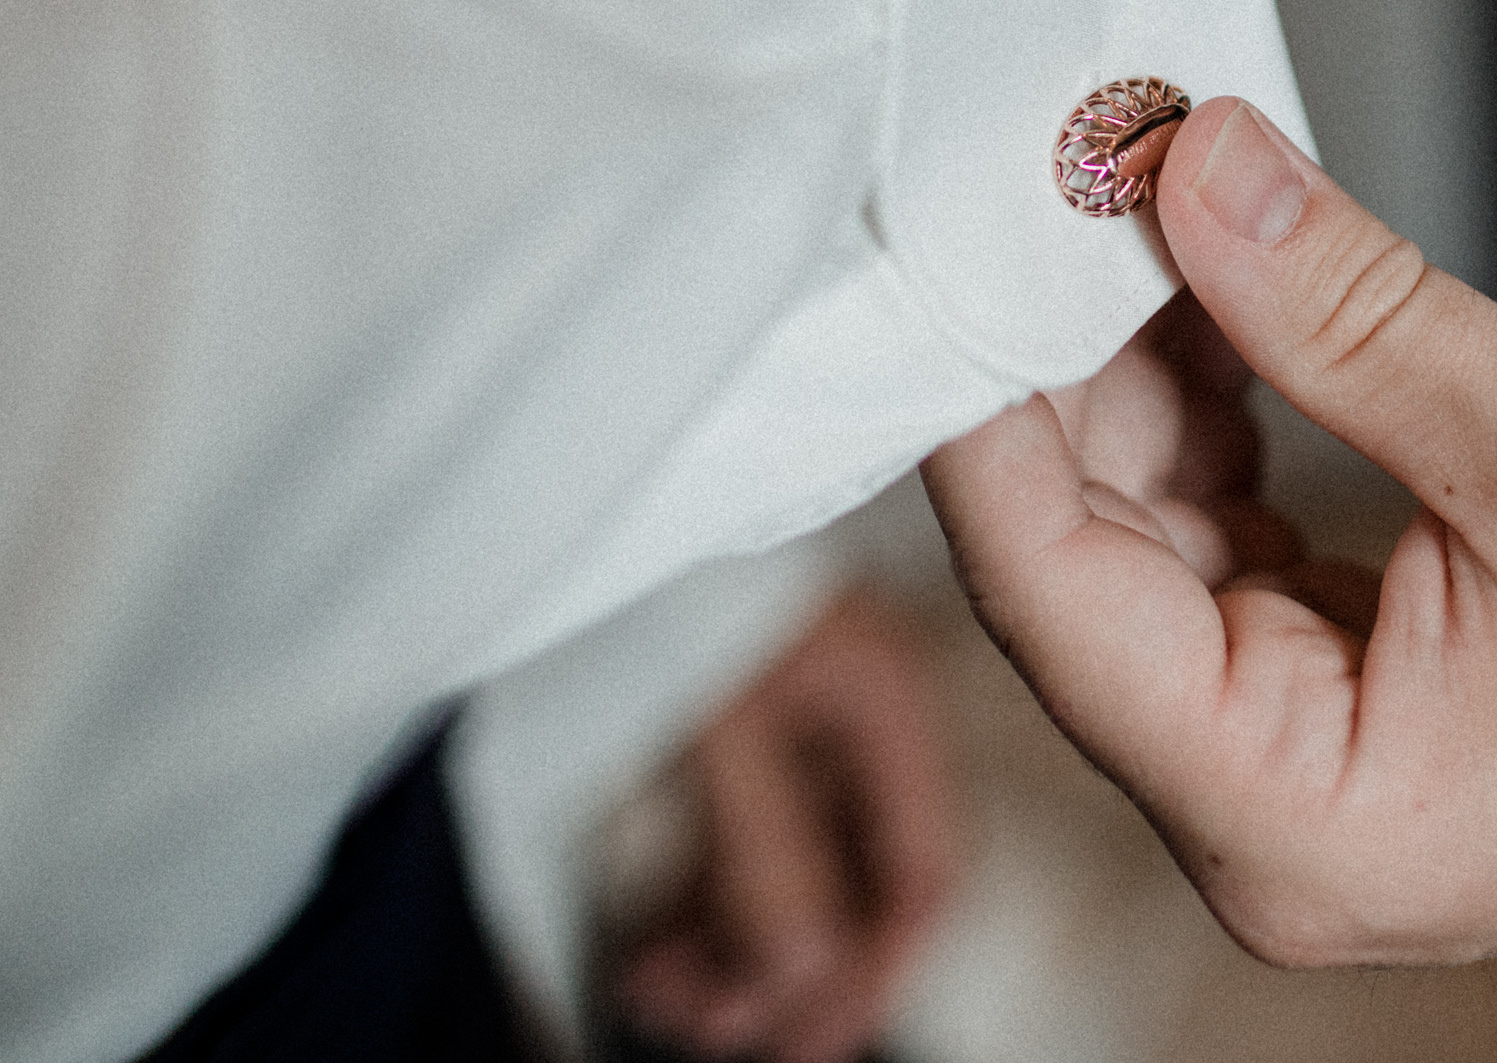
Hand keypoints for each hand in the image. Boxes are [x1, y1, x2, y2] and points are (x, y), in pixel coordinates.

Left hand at [611, 590, 959, 1062]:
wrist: (578, 488)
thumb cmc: (666, 582)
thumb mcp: (720, 726)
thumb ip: (767, 857)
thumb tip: (796, 974)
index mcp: (882, 703)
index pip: (918, 868)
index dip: (870, 968)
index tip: (803, 1043)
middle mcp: (850, 720)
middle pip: (850, 882)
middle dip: (785, 970)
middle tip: (713, 1031)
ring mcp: (789, 724)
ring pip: (787, 870)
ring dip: (730, 948)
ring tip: (654, 995)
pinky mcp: (727, 727)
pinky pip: (733, 844)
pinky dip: (696, 905)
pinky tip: (645, 949)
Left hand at [926, 99, 1496, 1035]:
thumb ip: (1346, 309)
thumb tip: (1184, 167)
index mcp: (1289, 813)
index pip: (1044, 590)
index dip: (989, 393)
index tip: (976, 217)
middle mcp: (1265, 817)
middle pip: (1084, 562)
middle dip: (1074, 359)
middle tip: (1081, 166)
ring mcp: (1307, 768)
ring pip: (1155, 544)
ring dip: (1153, 375)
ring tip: (1159, 200)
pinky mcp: (1356, 706)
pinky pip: (1237, 551)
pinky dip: (1230, 421)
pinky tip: (1235, 292)